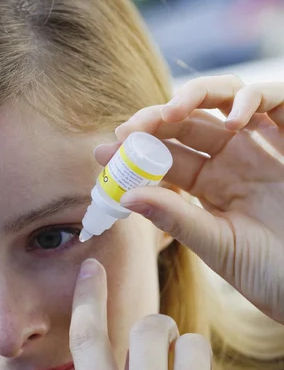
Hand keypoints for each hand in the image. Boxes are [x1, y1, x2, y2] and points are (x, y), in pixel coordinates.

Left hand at [96, 76, 283, 323]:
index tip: (104, 151)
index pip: (166, 159)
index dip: (136, 151)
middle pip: (186, 125)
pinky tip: (232, 121)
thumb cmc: (269, 270)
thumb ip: (176, 219)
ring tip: (169, 114)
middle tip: (130, 128)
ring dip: (193, 98)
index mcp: (207, 186)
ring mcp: (259, 145)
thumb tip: (127, 196)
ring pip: (221, 100)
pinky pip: (272, 99)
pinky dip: (250, 99)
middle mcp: (229, 160)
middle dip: (154, 121)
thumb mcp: (217, 245)